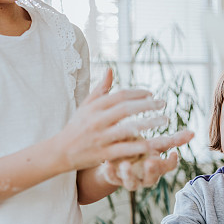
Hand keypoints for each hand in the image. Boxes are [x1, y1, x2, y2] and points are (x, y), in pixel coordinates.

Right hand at [54, 69, 168, 172]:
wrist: (60, 152)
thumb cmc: (76, 127)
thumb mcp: (85, 106)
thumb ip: (100, 89)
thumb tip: (111, 69)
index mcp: (94, 107)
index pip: (120, 95)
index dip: (138, 93)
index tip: (151, 94)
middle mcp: (97, 120)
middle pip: (126, 109)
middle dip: (147, 105)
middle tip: (163, 103)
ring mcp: (100, 137)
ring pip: (128, 129)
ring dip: (148, 124)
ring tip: (164, 121)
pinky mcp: (102, 154)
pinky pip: (124, 149)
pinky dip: (139, 146)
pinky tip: (153, 144)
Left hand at [100, 129, 193, 190]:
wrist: (116, 159)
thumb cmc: (139, 150)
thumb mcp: (155, 144)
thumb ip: (173, 140)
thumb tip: (193, 133)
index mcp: (156, 167)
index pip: (168, 167)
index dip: (171, 162)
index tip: (173, 153)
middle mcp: (144, 177)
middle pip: (151, 178)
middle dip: (151, 171)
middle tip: (150, 162)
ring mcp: (129, 179)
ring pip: (131, 182)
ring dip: (129, 174)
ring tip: (125, 165)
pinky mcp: (114, 178)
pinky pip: (112, 178)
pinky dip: (110, 172)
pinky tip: (107, 163)